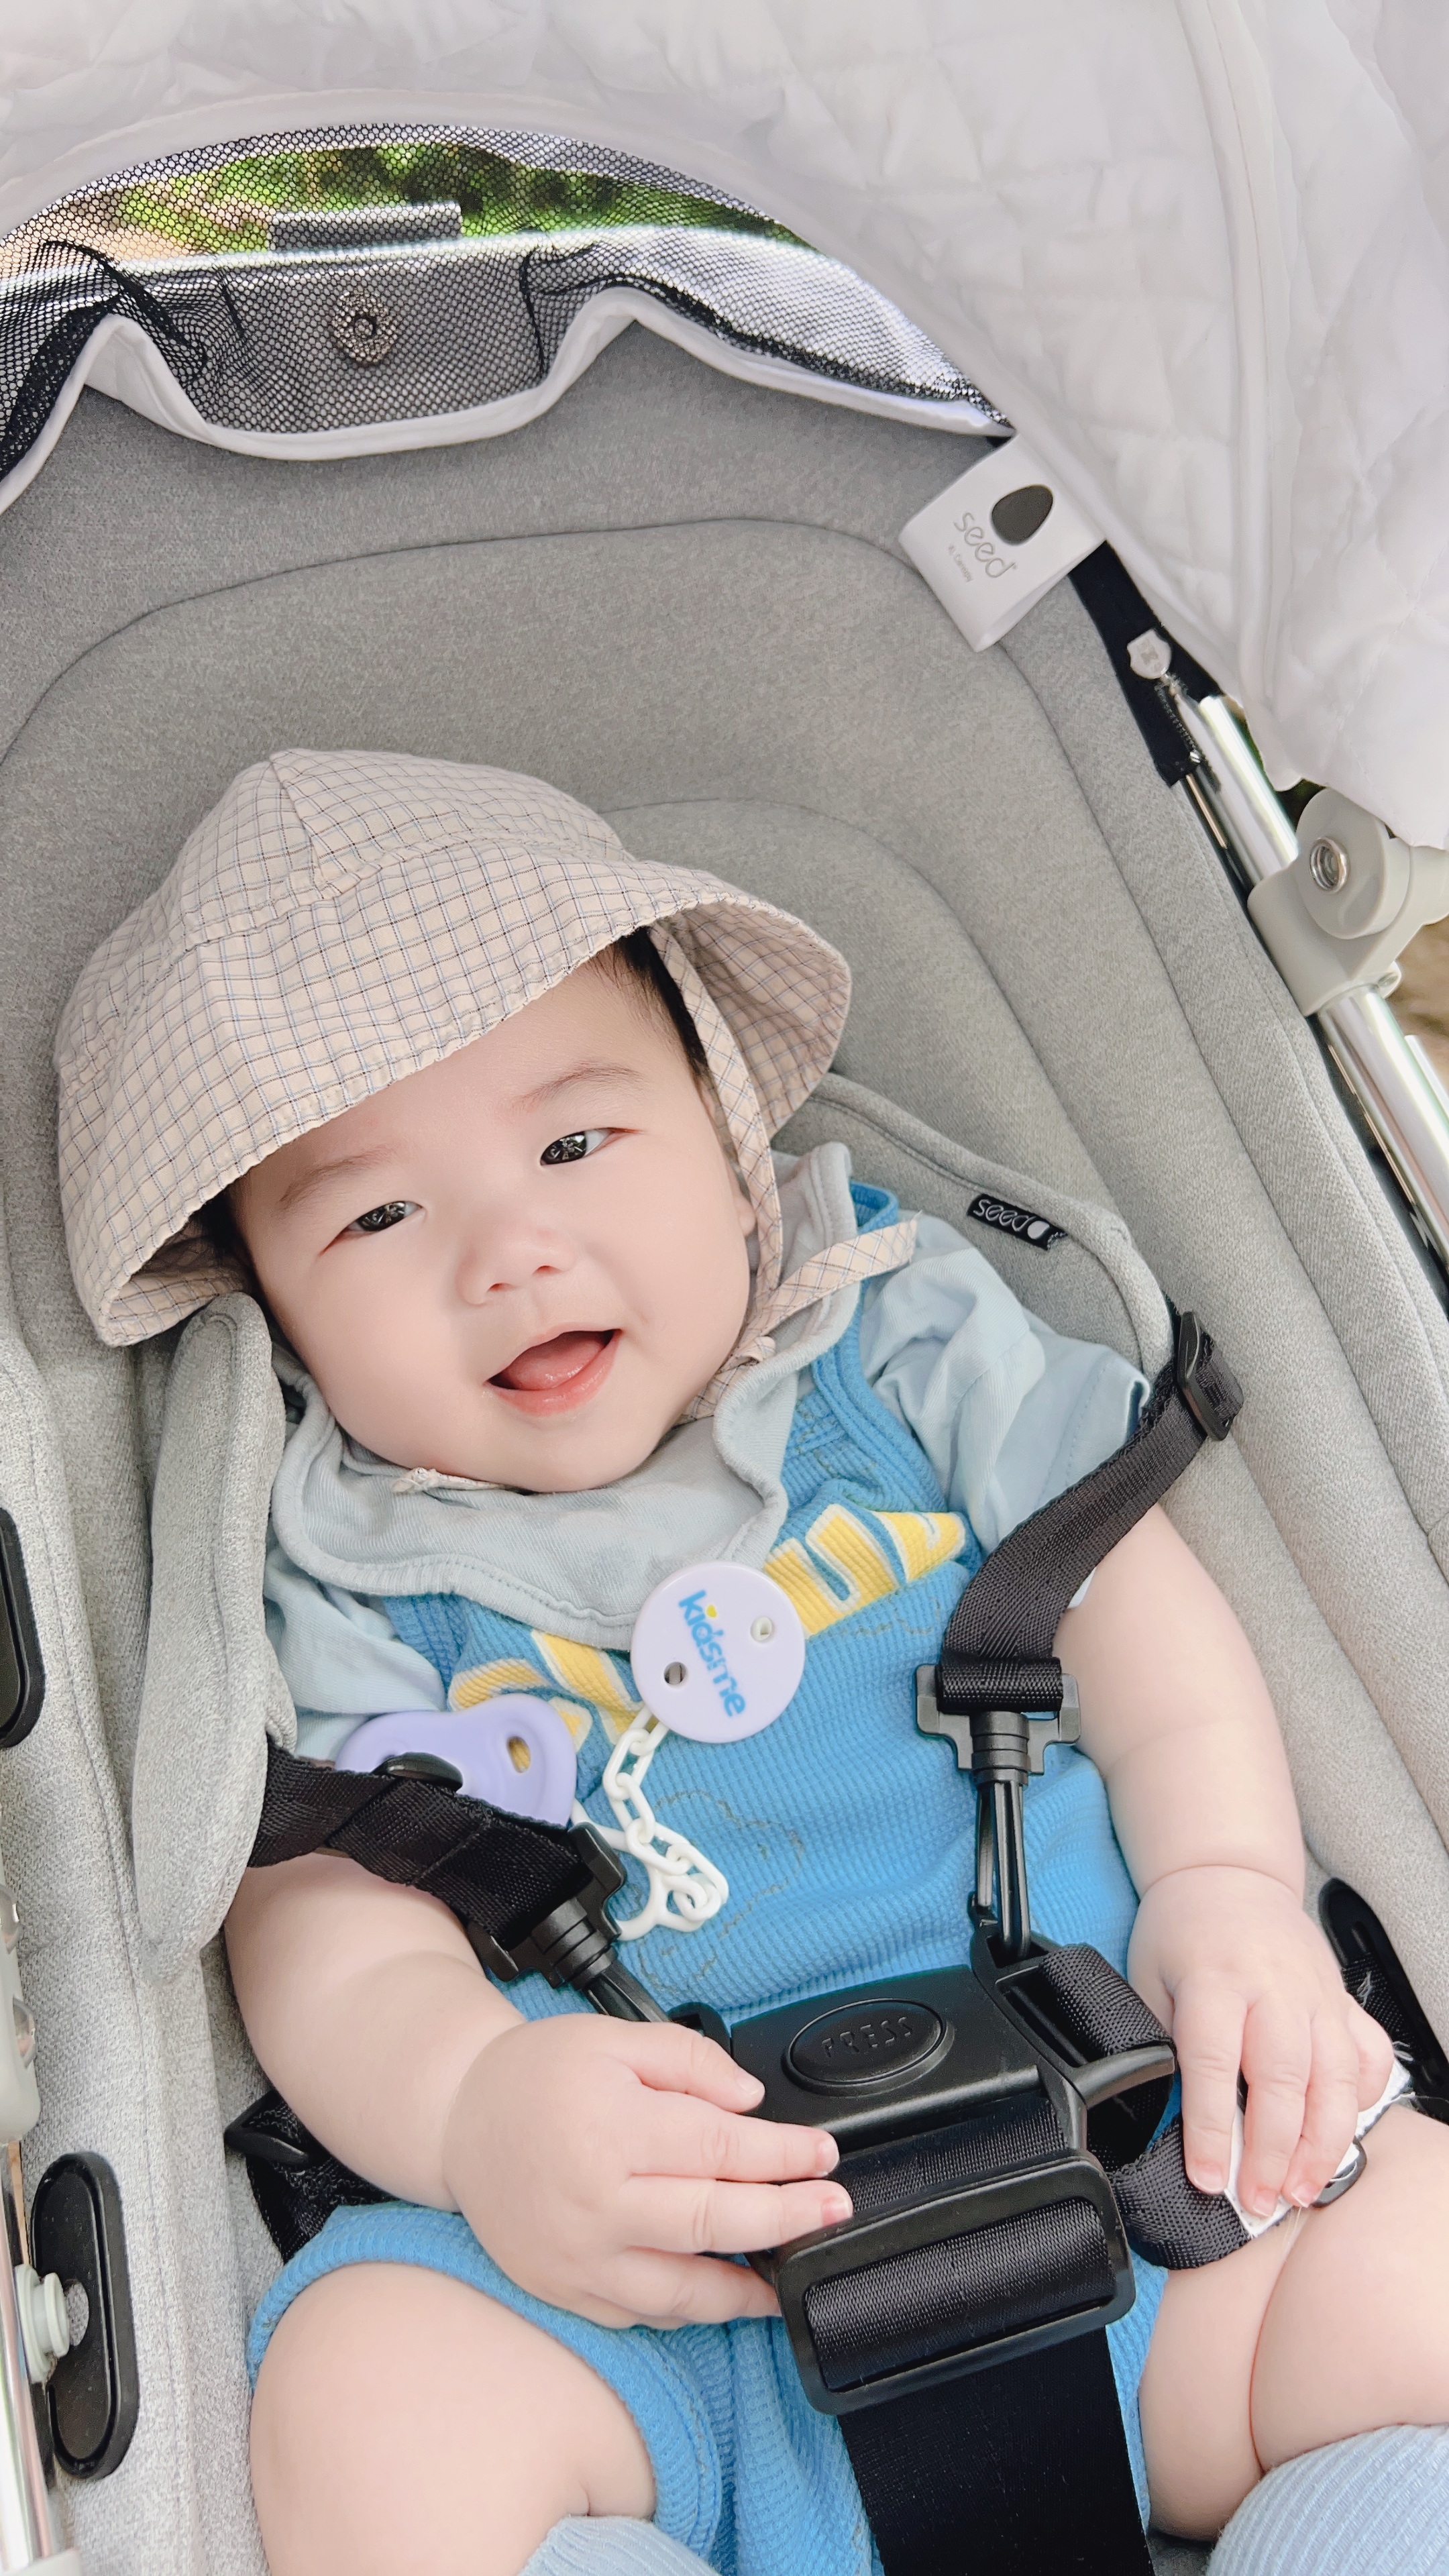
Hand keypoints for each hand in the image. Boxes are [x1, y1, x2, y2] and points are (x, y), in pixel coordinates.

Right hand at [439, 2011, 850, 2326]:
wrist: (458, 2119)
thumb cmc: (537, 2075)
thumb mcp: (614, 2037)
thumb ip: (690, 2061)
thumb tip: (751, 2102)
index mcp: (610, 2131)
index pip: (718, 2148)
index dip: (783, 2154)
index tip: (823, 2153)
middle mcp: (594, 2204)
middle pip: (712, 2221)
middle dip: (786, 2217)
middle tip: (834, 2209)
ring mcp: (578, 2258)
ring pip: (683, 2289)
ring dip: (749, 2287)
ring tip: (793, 2271)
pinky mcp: (564, 2290)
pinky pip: (642, 2313)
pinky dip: (691, 2309)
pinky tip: (726, 2294)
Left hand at [1127, 1865, 1393, 2216]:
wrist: (1226, 1874)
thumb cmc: (1181, 1932)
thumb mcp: (1148, 1979)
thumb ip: (1160, 2044)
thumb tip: (1166, 2119)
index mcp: (1214, 1979)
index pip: (1214, 2062)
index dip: (1212, 2129)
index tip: (1209, 2179)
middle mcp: (1271, 1987)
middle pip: (1283, 2079)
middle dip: (1274, 2151)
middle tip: (1259, 2200)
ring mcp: (1314, 1993)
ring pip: (1334, 2077)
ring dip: (1322, 2142)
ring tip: (1302, 2189)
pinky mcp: (1341, 2000)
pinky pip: (1365, 2056)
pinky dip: (1360, 2100)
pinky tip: (1339, 2134)